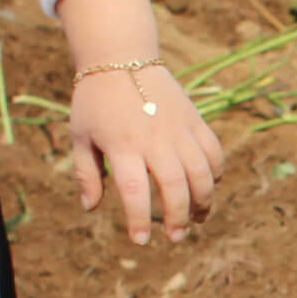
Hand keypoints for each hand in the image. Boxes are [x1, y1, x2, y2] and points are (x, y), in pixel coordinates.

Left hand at [57, 0, 221, 243]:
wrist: (121, 56)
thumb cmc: (95, 100)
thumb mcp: (81, 136)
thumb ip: (87, 174)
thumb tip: (91, 208)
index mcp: (122, 145)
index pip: (134, 192)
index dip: (138, 220)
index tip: (139, 241)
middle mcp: (154, 139)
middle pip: (175, 187)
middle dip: (178, 218)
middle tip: (175, 237)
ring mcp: (178, 129)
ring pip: (202, 173)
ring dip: (204, 201)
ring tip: (198, 219)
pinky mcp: (194, 120)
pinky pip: (214, 152)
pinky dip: (215, 174)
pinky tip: (208, 187)